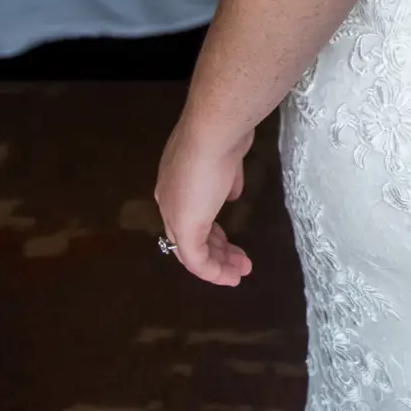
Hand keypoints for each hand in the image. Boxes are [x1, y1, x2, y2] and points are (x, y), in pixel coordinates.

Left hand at [154, 114, 255, 286]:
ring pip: (192, 251)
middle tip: (239, 262)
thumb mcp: (227, 162)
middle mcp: (170, 202)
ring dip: (218, 264)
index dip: (210, 231)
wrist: (213, 134)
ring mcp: (175, 215)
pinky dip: (212, 271)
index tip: (231, 241)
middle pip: (190, 236)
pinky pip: (196, 259)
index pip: (191, 216)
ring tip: (240, 272)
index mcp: (175, 186)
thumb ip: (227, 181)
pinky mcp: (184, 228)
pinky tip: (230, 276)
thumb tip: (232, 193)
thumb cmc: (221, 141)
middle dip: (217, 252)